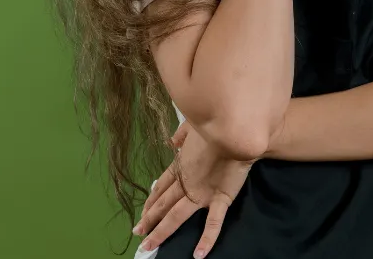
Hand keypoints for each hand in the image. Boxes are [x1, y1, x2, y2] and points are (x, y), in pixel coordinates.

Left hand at [134, 122, 256, 257]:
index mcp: (181, 166)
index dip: (151, 199)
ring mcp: (201, 194)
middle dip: (149, 218)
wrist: (235, 132)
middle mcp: (186, 183)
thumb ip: (181, 135)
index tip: (142, 210)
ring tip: (149, 245)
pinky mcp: (219, 199)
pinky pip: (213, 222)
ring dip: (161, 231)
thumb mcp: (192, 126)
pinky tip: (199, 254)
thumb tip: (172, 142)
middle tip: (137, 231)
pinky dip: (206, 239)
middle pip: (163, 203)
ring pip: (176, 216)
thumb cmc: (215, 127)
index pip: (161, 186)